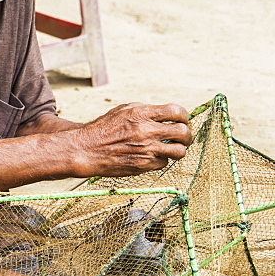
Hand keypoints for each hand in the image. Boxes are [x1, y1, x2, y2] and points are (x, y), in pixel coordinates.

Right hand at [69, 102, 191, 177]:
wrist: (87, 150)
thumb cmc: (104, 129)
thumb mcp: (123, 110)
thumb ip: (146, 111)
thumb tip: (167, 114)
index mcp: (141, 113)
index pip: (176, 111)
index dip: (184, 116)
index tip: (182, 120)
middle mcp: (146, 131)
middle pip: (183, 132)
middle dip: (187, 135)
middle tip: (184, 137)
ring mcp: (146, 149)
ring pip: (179, 151)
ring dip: (179, 149)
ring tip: (173, 148)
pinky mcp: (143, 165)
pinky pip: (163, 163)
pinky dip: (161, 160)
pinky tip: (153, 156)